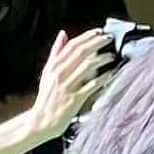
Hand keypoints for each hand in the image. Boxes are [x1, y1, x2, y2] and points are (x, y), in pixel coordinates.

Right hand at [33, 26, 117, 140]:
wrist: (41, 121)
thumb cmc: (47, 97)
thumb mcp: (47, 72)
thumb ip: (56, 53)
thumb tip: (63, 34)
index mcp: (54, 66)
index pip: (72, 45)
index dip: (87, 36)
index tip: (99, 31)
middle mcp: (60, 74)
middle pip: (81, 52)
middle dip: (97, 43)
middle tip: (109, 39)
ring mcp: (67, 86)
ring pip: (87, 66)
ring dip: (102, 58)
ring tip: (112, 55)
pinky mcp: (74, 100)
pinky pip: (92, 85)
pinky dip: (103, 78)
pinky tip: (111, 74)